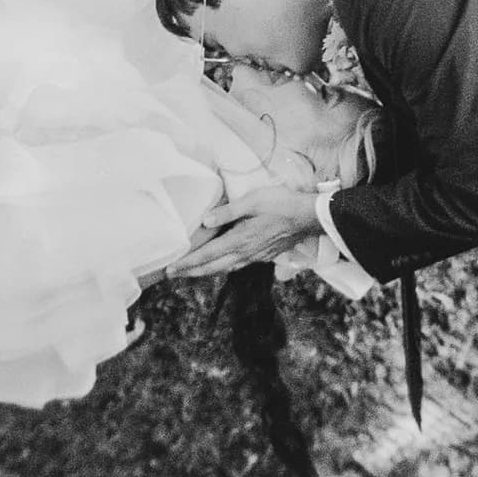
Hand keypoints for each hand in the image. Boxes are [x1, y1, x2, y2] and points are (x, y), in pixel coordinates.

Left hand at [169, 186, 318, 278]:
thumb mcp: (252, 201)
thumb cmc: (281, 204)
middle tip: (171, 275)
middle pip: (212, 267)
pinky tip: (221, 265)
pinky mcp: (263, 255)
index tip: (169, 269)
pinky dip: (223, 268)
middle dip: (190, 272)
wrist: (308, 217)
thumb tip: (205, 221)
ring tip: (191, 272)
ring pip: (224, 269)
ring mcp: (255, 256)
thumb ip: (228, 211)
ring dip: (205, 272)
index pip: (206, 255)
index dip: (187, 263)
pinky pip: (237, 266)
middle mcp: (245, 253)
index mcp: (239, 240)